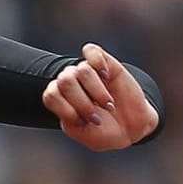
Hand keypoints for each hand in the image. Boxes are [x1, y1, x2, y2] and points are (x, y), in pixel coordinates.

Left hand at [44, 43, 158, 150]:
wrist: (131, 129)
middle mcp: (72, 84)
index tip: (82, 121)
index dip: (66, 109)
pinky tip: (106, 76)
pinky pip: (91, 51)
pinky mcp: (106, 64)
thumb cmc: (103, 131)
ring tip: (108, 105)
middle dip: (81, 101)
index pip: (51, 95)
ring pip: (81, 70)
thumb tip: (69, 98)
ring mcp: (88, 73)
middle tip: (95, 116)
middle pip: (64, 81)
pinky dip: (97, 62)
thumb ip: (69, 118)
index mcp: (60, 99)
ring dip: (96, 91)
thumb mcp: (81, 132)